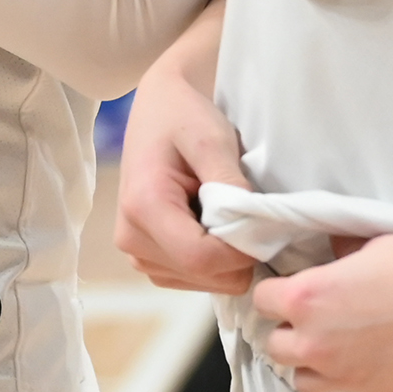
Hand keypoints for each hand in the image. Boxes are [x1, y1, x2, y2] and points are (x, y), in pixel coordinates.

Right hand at [112, 58, 260, 294]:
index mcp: (142, 208)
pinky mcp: (147, 260)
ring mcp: (137, 255)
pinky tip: (207, 222)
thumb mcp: (212, 140)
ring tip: (218, 210)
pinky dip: (214, 258)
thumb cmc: (184, 117)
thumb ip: (230, 185)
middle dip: (237, 251)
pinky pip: (197, 279)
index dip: (243, 250)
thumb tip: (252, 229)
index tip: (261, 220)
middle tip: (239, 208)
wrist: (158, 109)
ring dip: (226, 254)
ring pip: (207, 282)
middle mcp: (131, 240)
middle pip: (207, 276)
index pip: (202, 259)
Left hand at [253, 226, 392, 391]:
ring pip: (305, 381)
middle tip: (317, 318)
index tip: (294, 289)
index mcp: (307, 300)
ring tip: (338, 345)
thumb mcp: (369, 246)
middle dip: (291, 331)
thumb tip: (333, 254)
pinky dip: (355, 376)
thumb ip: (338, 259)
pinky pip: (352, 390)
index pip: (261, 301)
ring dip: (313, 363)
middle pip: (276, 347)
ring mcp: (350, 376)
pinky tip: (379, 356)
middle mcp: (318, 345)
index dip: (278, 293)